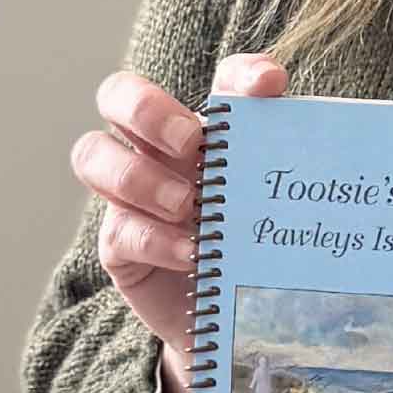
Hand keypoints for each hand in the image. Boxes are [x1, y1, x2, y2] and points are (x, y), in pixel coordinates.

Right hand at [68, 50, 286, 348]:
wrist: (238, 318)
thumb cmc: (257, 246)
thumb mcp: (276, 204)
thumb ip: (286, 161)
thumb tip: (298, 122)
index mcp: (212, 127)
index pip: (224, 79)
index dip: (243, 74)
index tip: (270, 86)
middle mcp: (160, 148)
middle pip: (118, 95)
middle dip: (146, 109)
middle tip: (189, 140)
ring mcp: (131, 193)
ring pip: (93, 155)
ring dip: (139, 176)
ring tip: (187, 204)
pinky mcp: (120, 245)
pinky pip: (119, 230)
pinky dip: (155, 238)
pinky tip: (191, 252)